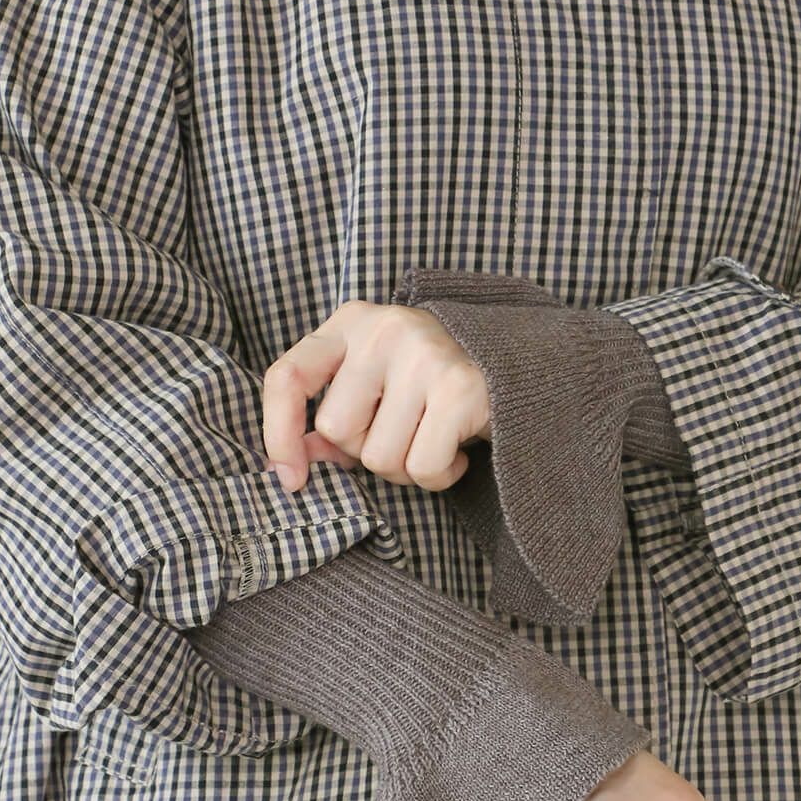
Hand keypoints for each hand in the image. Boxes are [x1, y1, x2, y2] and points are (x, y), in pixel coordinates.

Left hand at [261, 298, 491, 492]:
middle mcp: (383, 328)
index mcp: (350, 322)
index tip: (289, 478)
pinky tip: (458, 451)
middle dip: (366, 450)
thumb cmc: (433, 385)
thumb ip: (334, 415)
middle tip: (405, 432)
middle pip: (337, 429)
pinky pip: (422, 468)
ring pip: (379, 458)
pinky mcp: (459, 387)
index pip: (288, 377)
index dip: (279, 433)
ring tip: (433, 439)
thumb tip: (289, 465)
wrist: (521, 367)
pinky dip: (439, 477)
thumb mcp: (376, 385)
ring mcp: (423, 354)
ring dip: (405, 469)